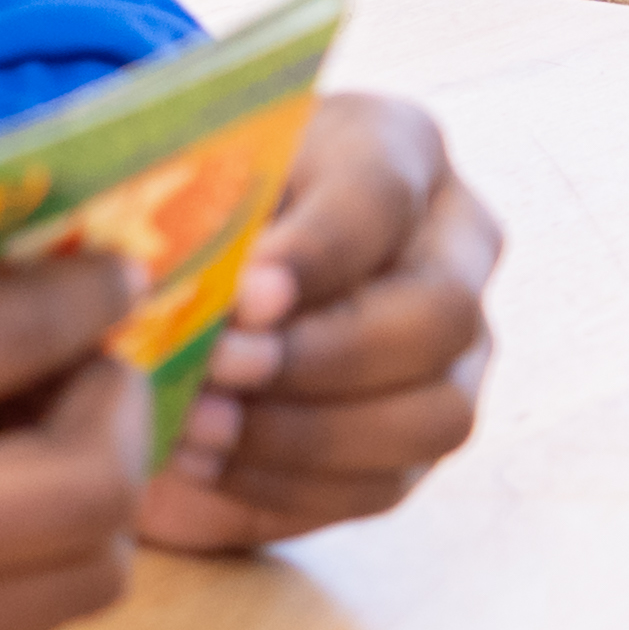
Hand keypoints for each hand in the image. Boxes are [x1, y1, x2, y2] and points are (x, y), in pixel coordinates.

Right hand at [0, 229, 143, 629]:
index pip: (7, 343)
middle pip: (87, 497)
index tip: (112, 278)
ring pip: (80, 585)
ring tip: (42, 446)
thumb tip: (44, 252)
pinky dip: (24, 565)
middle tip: (91, 372)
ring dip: (93, 504)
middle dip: (118, 413)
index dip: (87, 300)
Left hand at [142, 93, 499, 554]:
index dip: (317, 254)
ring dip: (308, 433)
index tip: (243, 294)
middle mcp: (453, 247)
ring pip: (434, 412)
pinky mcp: (420, 439)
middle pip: (439, 312)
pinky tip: (208, 463)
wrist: (181, 282)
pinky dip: (290, 483)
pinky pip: (385, 482)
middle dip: (320, 353)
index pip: (382, 197)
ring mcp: (456, 351)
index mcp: (396, 147)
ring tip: (198, 427)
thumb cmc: (179, 209)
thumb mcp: (172, 184)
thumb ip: (184, 215)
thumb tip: (177, 286)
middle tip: (217, 369)